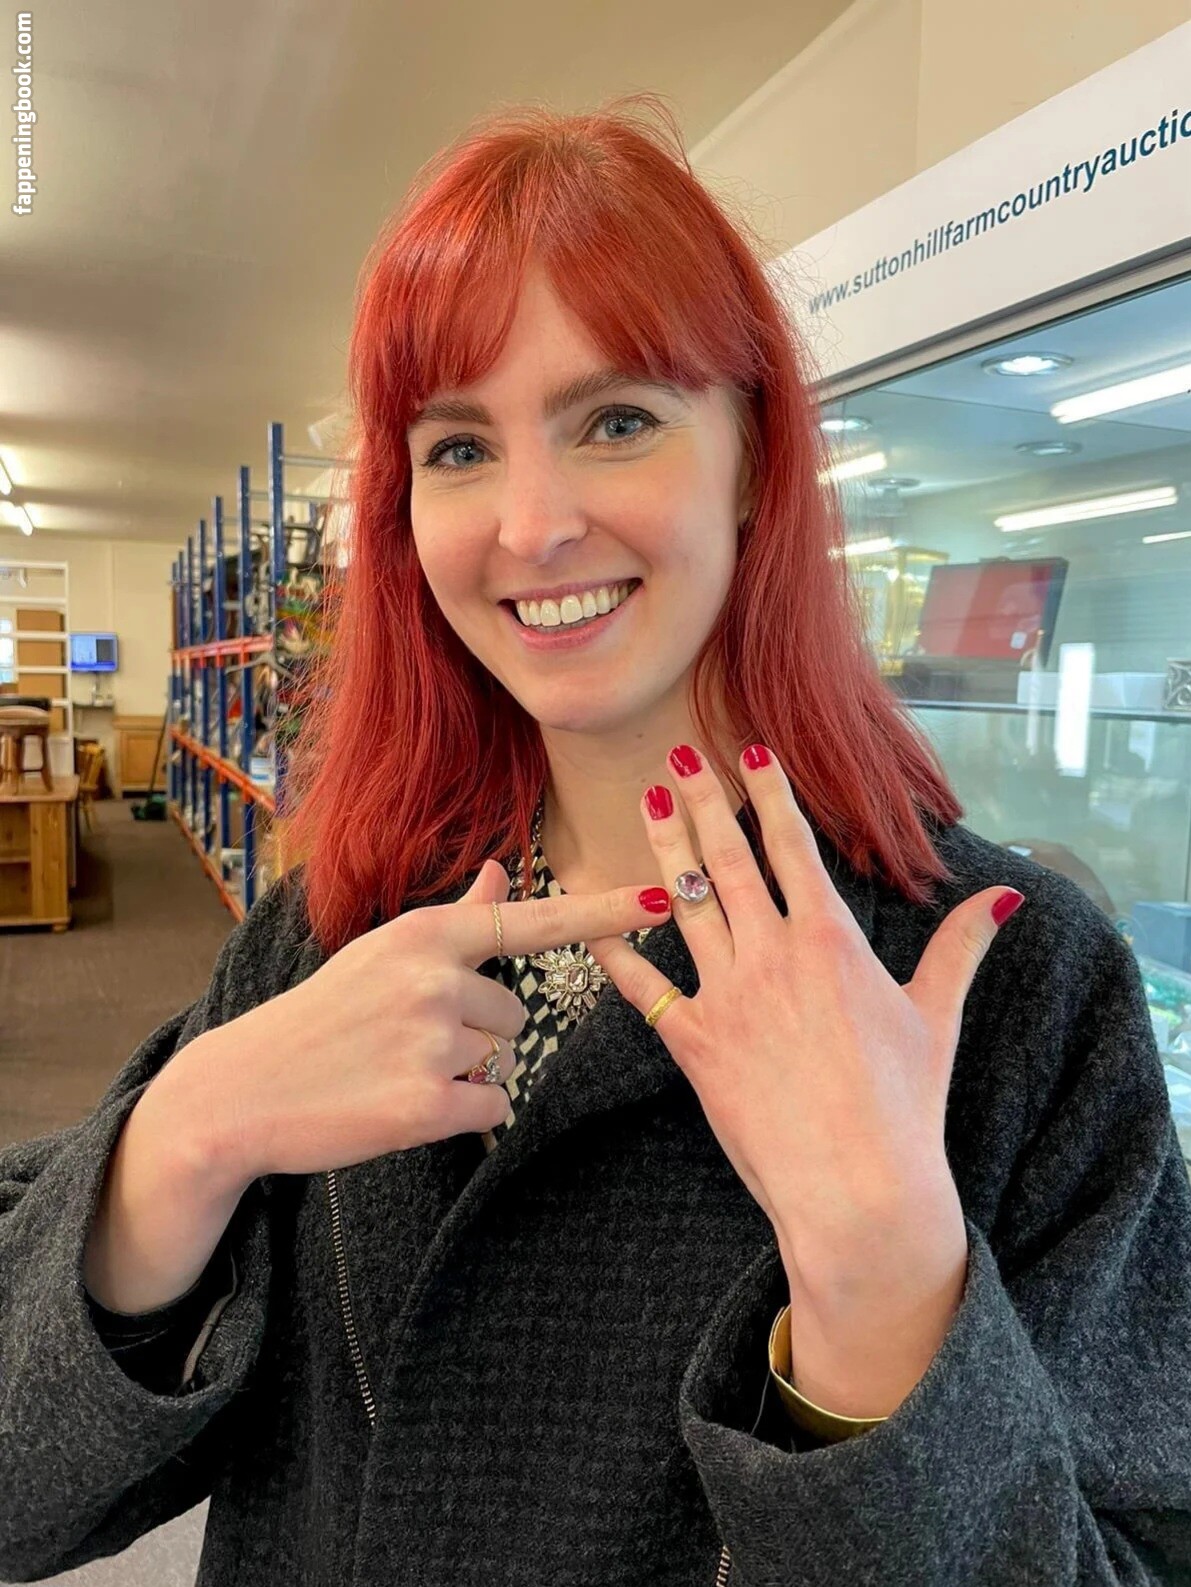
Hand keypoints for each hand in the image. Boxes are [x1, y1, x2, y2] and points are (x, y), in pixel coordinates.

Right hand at [187, 862, 670, 1186]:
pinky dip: (458, 1112)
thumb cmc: (322, 1015)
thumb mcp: (384, 951)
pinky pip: (489, 1106)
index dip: (605, 913)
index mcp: (425, 935)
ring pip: (500, 1057)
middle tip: (402, 1039)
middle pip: (515, 1010)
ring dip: (461, 1069)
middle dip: (474, 1029)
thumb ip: (456, 917)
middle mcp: (433, 979)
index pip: (533, 921)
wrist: (243, 1089)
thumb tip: (501, 871)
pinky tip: (400, 1103)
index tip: (665, 898)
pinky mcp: (424, 1105)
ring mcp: (429, 1042)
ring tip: (394, 1067)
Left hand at [586, 742, 1023, 1414]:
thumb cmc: (905, 1106)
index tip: (749, 751)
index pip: (792, 847)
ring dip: (665, 849)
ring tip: (647, 803)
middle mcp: (772, 955)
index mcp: (830, 941)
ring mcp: (728, 997)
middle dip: (702, 800)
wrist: (859, 1189)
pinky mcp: (694, 1045)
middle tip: (678, 756)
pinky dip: (616, 951)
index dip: (768, 793)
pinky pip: (644, 987)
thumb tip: (1000, 898)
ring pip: (687, 904)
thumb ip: (959, 948)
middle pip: (728, 860)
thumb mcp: (938, 1018)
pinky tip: (593, 917)